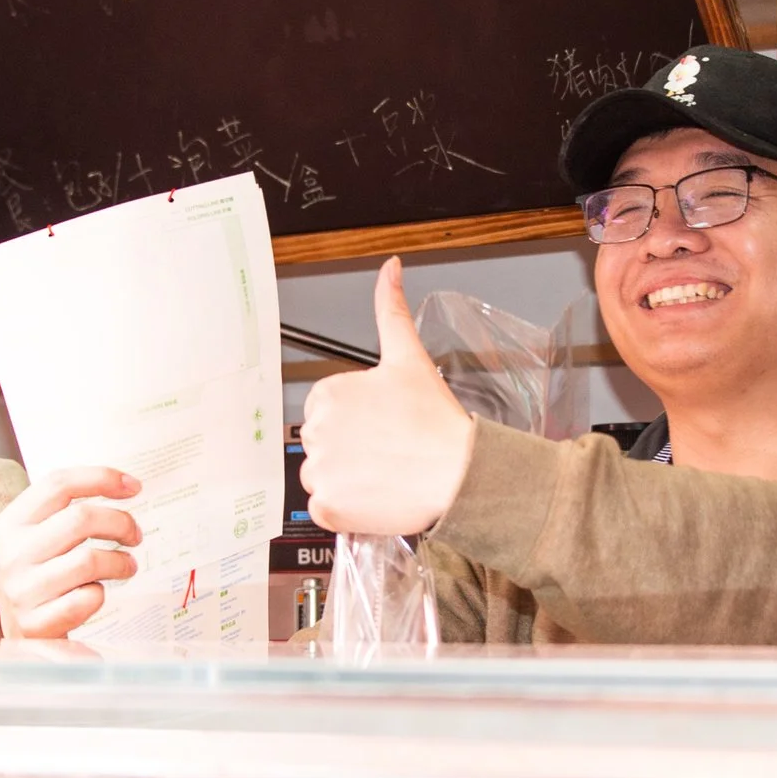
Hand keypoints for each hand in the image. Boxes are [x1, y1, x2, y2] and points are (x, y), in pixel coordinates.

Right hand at [0, 466, 143, 639]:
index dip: (102, 478)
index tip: (135, 486)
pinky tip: (96, 594)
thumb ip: (67, 512)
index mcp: (11, 523)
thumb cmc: (43, 576)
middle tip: (136, 535)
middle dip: (121, 523)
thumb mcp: (39, 539)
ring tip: (128, 566)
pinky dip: (100, 595)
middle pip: (81, 519)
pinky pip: (87, 598)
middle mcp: (11, 553)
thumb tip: (125, 485)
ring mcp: (22, 590)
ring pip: (89, 560)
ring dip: (120, 562)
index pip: (59, 484)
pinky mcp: (37, 622)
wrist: (23, 636)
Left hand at [299, 257, 474, 535]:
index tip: (381, 427)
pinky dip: (346, 509)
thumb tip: (389, 268)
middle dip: (349, 450)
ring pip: (321, 477)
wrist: (459, 472)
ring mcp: (321, 472)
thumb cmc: (436, 420)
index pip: (326, 412)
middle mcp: (317, 432)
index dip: (356, 421)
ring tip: (383, 474)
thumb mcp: (409, 357)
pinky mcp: (328, 507)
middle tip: (387, 451)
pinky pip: (324, 509)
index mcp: (328, 394)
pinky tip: (375, 496)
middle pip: (322, 444)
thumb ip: (391, 309)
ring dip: (346, 480)